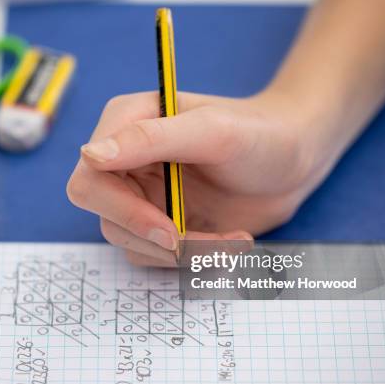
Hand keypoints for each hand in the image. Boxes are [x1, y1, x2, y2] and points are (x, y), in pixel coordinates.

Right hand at [67, 90, 335, 265]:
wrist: (295, 162)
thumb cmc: (260, 134)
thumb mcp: (211, 131)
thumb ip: (150, 139)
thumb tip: (89, 155)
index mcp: (126, 125)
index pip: (90, 177)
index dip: (121, 209)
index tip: (168, 229)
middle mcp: (126, 161)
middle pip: (104, 215)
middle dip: (151, 236)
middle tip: (193, 240)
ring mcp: (142, 194)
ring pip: (130, 242)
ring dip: (181, 251)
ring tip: (229, 239)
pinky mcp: (160, 222)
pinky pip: (156, 255)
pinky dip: (192, 258)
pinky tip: (228, 241)